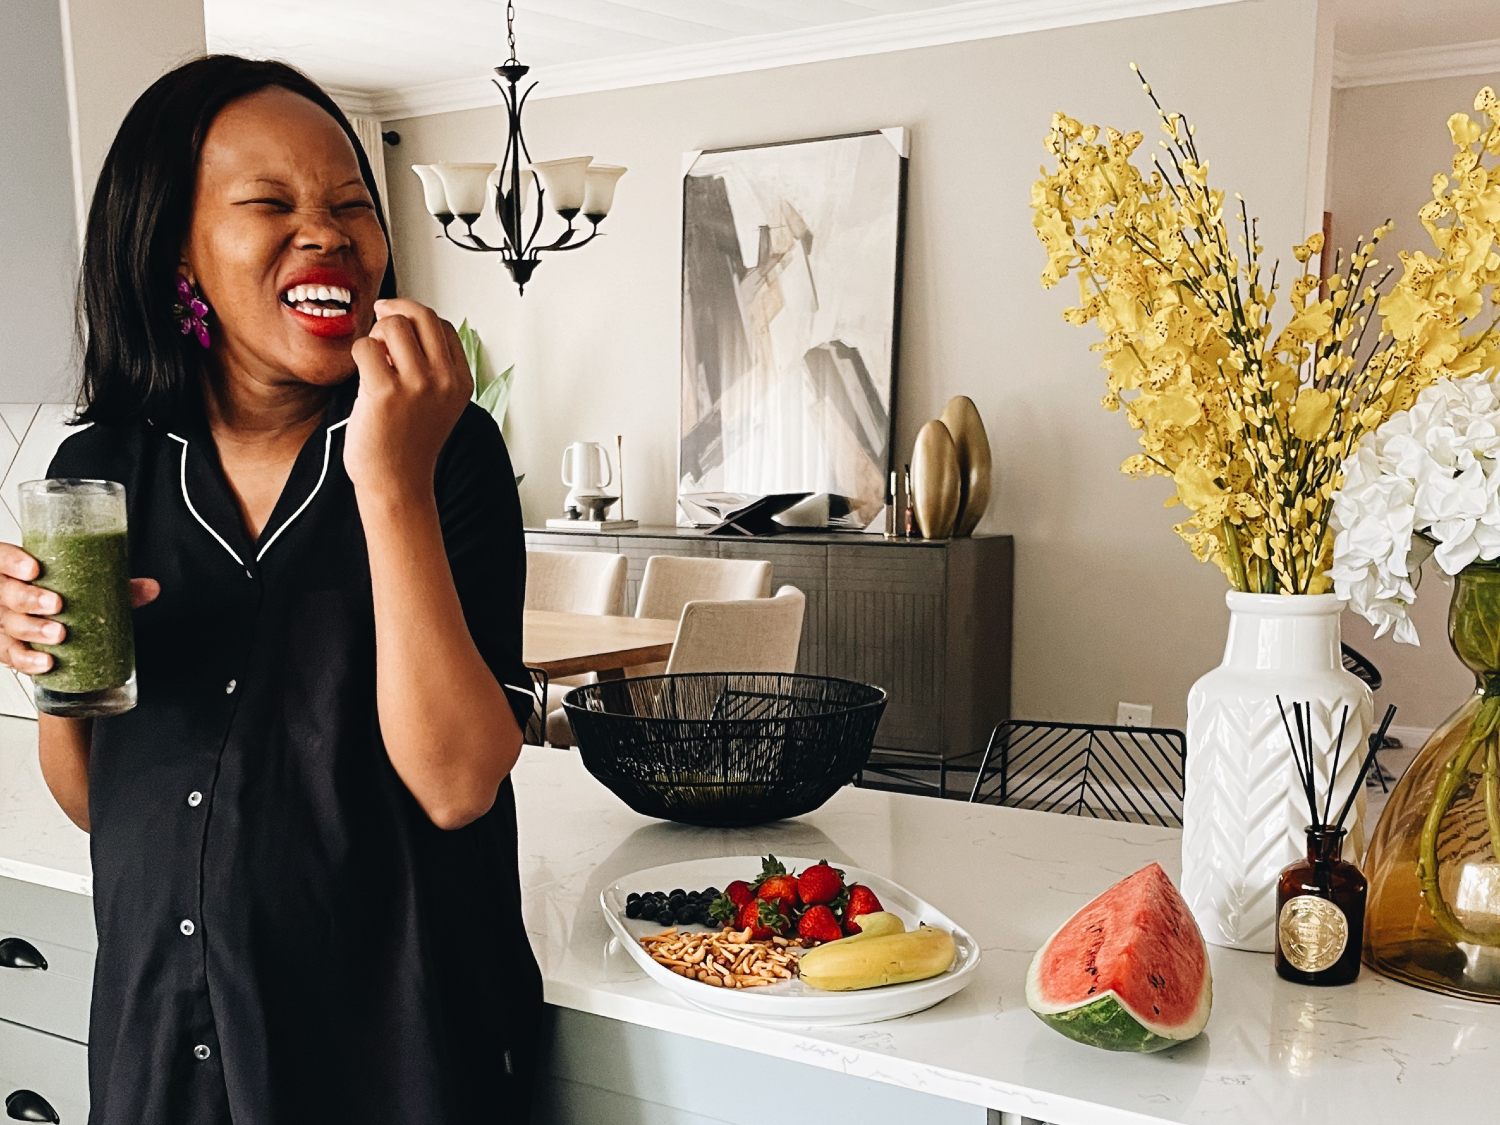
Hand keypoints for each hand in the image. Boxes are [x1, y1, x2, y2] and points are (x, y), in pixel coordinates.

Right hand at [0, 544, 157, 674]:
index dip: (12, 562)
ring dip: (32, 630)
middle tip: (57, 605)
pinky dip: (27, 660)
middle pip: (4, 593)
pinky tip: (46, 663)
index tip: (34, 569)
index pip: (1, 557)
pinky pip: (9, 654)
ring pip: (7, 625)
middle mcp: (3, 592)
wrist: (48, 620)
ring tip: (58, 634)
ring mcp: (2, 620)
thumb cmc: (62, 594)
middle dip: (29, 599)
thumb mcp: (85, 585)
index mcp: (16, 569)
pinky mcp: (7, 646)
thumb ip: (116, 586)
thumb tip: (152, 588)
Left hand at [346, 298, 473, 498]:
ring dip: (375, 336)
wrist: (396, 484)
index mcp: (460, 381)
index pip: (443, 326)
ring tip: (373, 360)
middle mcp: (444, 380)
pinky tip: (362, 375)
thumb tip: (401, 321)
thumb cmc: (408, 444)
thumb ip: (433, 367)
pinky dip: (358, 354)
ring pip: (392, 325)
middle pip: (421, 315)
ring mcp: (417, 385)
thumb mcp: (438, 403)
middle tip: (379, 326)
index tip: (397, 323)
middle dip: (395, 313)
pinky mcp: (385, 393)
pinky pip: (365, 347)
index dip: (416, 319)